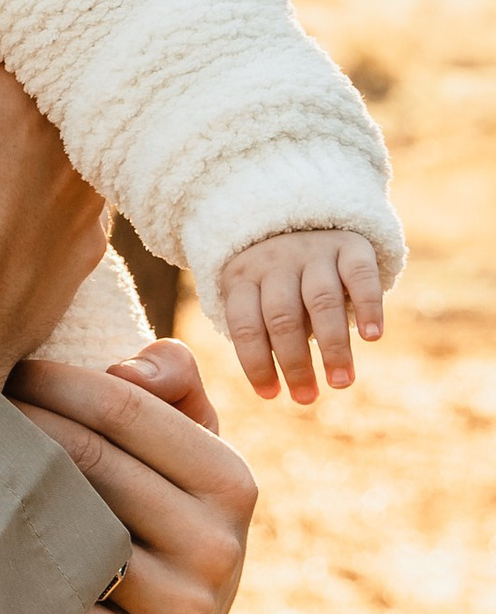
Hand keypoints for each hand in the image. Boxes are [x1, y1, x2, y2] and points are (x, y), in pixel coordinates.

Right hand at [0, 2, 108, 390]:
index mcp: (24, 93)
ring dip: (41, 135)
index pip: (30, 26)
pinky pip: (75, 196)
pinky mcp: (87, 247)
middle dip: (21, 76)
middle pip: (57, 81)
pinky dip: (47, 190)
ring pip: (73, 138)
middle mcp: (75, 139)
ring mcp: (90, 198)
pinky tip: (6, 201)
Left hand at [6, 339, 256, 613]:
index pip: (126, 408)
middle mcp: (220, 546)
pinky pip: (60, 601)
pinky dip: (12, 569)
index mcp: (231, 481)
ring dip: (3, 493)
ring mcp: (187, 609)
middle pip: (89, 460)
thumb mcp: (186, 453)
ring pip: (70, 528)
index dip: (55, 380)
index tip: (7, 367)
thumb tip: (132, 368)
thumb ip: (174, 386)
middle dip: (17, 421)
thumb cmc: (159, 521)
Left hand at [218, 228, 385, 403]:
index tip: (272, 395)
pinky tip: (371, 338)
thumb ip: (264, 332)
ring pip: (322, 300)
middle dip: (295, 363)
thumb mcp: (253, 295)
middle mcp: (277, 261)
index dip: (256, 364)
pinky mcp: (351, 244)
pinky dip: (368, 307)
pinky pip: (360, 276)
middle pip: (283, 317)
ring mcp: (314, 250)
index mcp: (243, 277)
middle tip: (307, 397)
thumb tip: (278, 387)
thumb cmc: (275, 279)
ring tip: (341, 382)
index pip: (245, 325)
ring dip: (333, 346)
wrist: (302, 216)